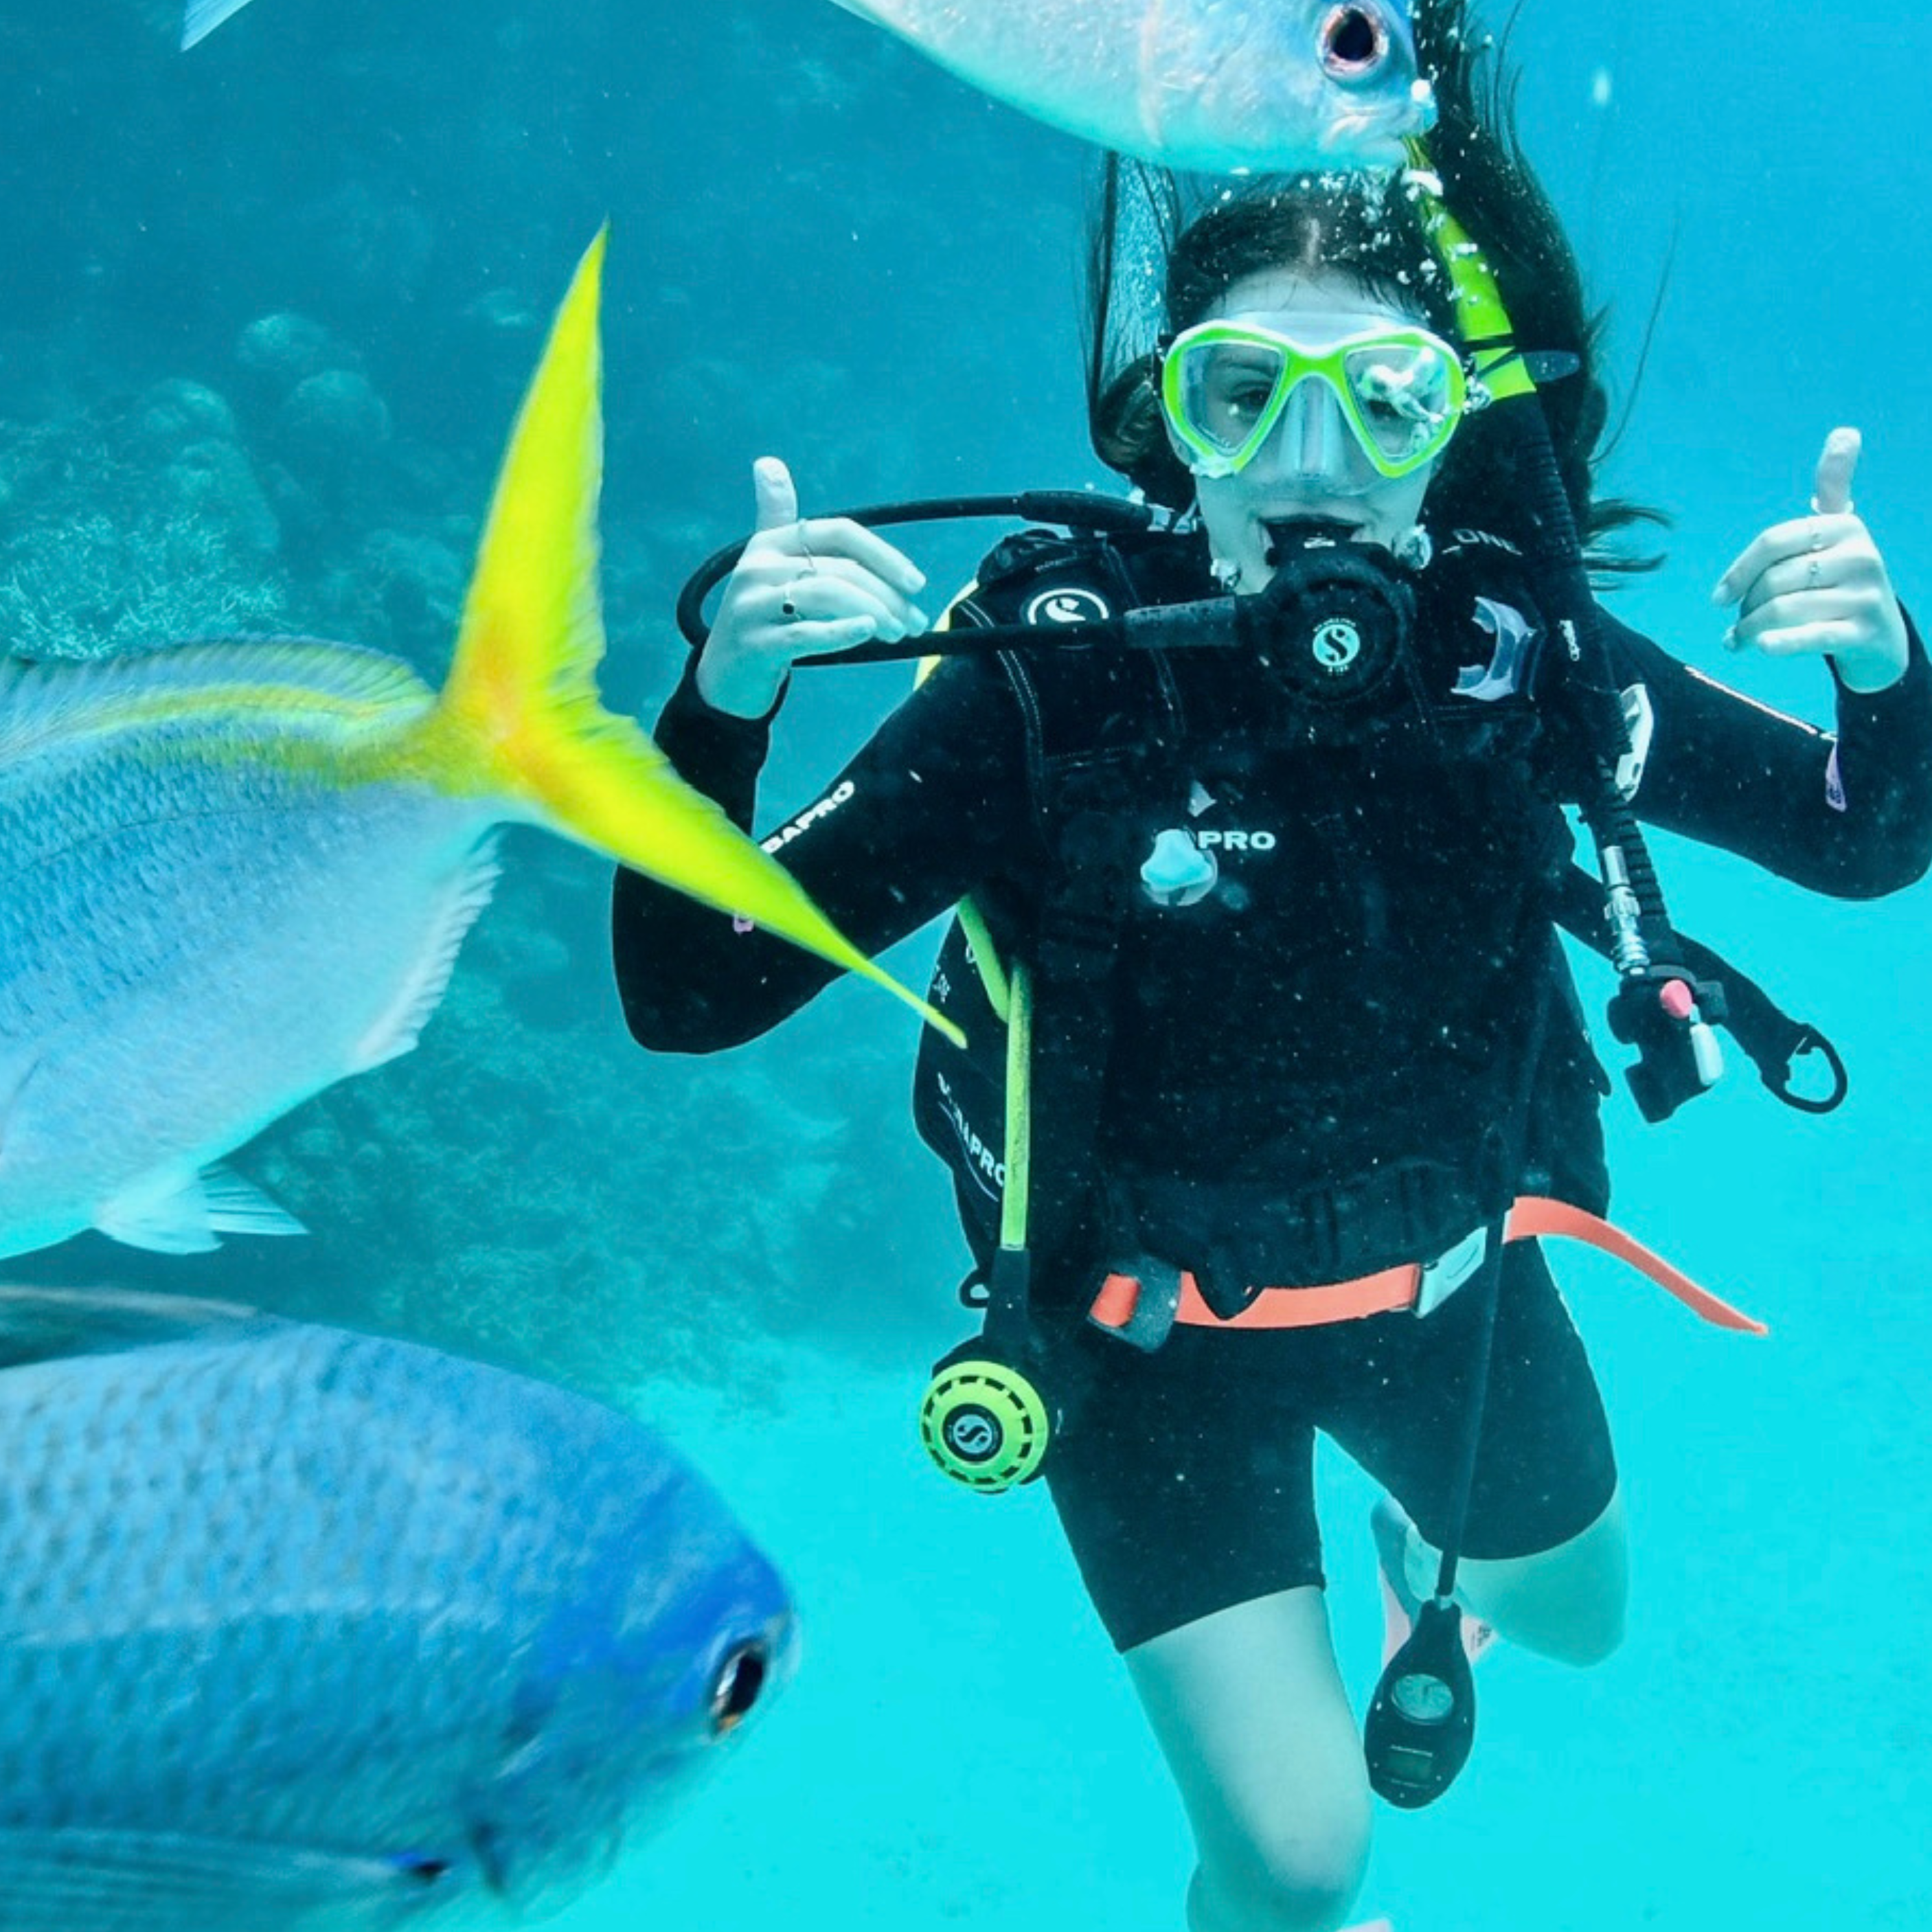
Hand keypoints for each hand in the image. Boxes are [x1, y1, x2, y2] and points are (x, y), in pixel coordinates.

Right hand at [696, 457, 931, 717]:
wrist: (724, 675)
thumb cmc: (761, 618)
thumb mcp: (771, 567)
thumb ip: (778, 518)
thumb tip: (768, 462)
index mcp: (770, 543)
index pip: (839, 532)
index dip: (883, 554)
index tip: (916, 583)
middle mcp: (758, 568)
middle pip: (841, 569)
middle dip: (888, 596)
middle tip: (915, 623)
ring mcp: (752, 606)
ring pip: (828, 595)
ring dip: (875, 613)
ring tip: (899, 633)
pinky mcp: (754, 644)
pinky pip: (806, 633)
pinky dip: (842, 631)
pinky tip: (867, 631)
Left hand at [1713, 428, 1908, 694]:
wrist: (1880, 637)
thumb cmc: (1842, 581)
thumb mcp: (1838, 533)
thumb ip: (1833, 487)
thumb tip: (1845, 431)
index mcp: (1845, 527)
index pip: (1773, 542)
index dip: (1738, 571)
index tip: (1718, 598)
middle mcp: (1861, 556)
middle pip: (1774, 580)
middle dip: (1746, 608)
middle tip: (1738, 625)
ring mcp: (1865, 595)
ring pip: (1783, 610)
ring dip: (1750, 631)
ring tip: (1740, 641)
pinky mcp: (1864, 631)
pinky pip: (1811, 636)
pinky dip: (1780, 643)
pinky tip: (1761, 647)